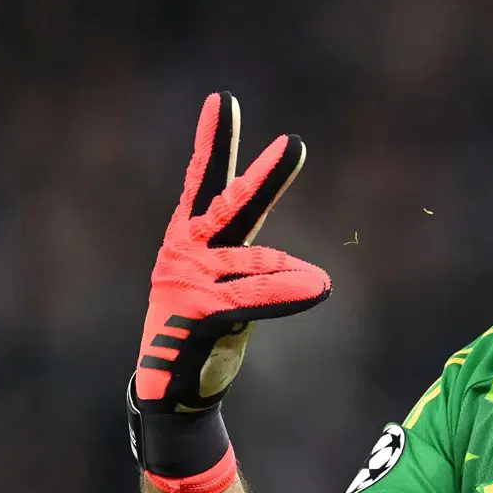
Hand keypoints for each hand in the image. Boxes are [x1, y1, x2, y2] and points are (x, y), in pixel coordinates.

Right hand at [128, 92, 330, 492]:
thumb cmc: (204, 335)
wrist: (172, 391)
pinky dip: (287, 293)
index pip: (207, 183)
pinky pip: (252, 297)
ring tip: (318, 285)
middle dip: (262, 174)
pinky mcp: (198, 314)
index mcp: (190, 241)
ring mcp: (188, 282)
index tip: (222, 101)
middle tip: (294, 142)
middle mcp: (186, 253)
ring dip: (289, 278)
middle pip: (231, 205)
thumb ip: (259, 270)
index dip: (216, 143)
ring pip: (256, 265)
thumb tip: (312, 274)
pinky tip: (319, 286)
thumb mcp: (233, 293)